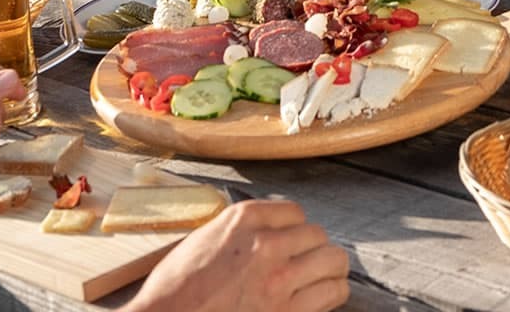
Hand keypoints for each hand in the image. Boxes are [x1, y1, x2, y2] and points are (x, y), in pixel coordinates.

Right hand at [121, 198, 349, 311]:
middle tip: (307, 260)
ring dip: (329, 269)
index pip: (294, 212)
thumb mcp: (203, 239)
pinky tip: (321, 296)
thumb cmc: (175, 289)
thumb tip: (266, 231)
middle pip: (318, 235)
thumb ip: (240, 230)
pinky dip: (331, 294)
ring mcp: (280, 279)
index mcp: (243, 220)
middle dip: (314, 248)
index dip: (294, 228)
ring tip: (322, 277)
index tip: (291, 240)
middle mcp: (266, 244)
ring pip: (334, 262)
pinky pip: (332, 293)